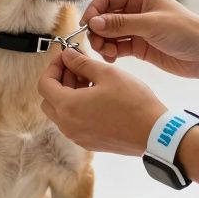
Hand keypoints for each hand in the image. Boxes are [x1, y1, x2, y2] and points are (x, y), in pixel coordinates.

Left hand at [37, 48, 166, 155]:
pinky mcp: (89, 142)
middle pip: (49, 99)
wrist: (154, 133)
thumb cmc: (133, 102)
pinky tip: (97, 96)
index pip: (44, 84)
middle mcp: (67, 125)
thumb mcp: (106, 74)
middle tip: (77, 67)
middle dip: (59, 80)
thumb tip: (67, 55)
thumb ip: (81, 63)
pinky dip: (78, 107)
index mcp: (68, 107)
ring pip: (61, 112)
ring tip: (90, 80)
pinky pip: (74, 122)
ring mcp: (77, 136)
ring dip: (69, 94)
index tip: (66, 58)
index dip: (53, 67)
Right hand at [82, 0, 198, 78]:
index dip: (94, 10)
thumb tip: (93, 22)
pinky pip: (116, 46)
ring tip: (106, 53)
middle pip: (104, 16)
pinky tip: (112, 58)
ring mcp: (136, 28)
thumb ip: (121, 24)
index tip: (86, 26)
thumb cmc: (185, 32)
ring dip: (102, 42)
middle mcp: (136, 9)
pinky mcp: (138, 45)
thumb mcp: (151, 24)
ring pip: (108, 33)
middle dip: (97, 30)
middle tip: (96, 44)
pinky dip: (110, 52)